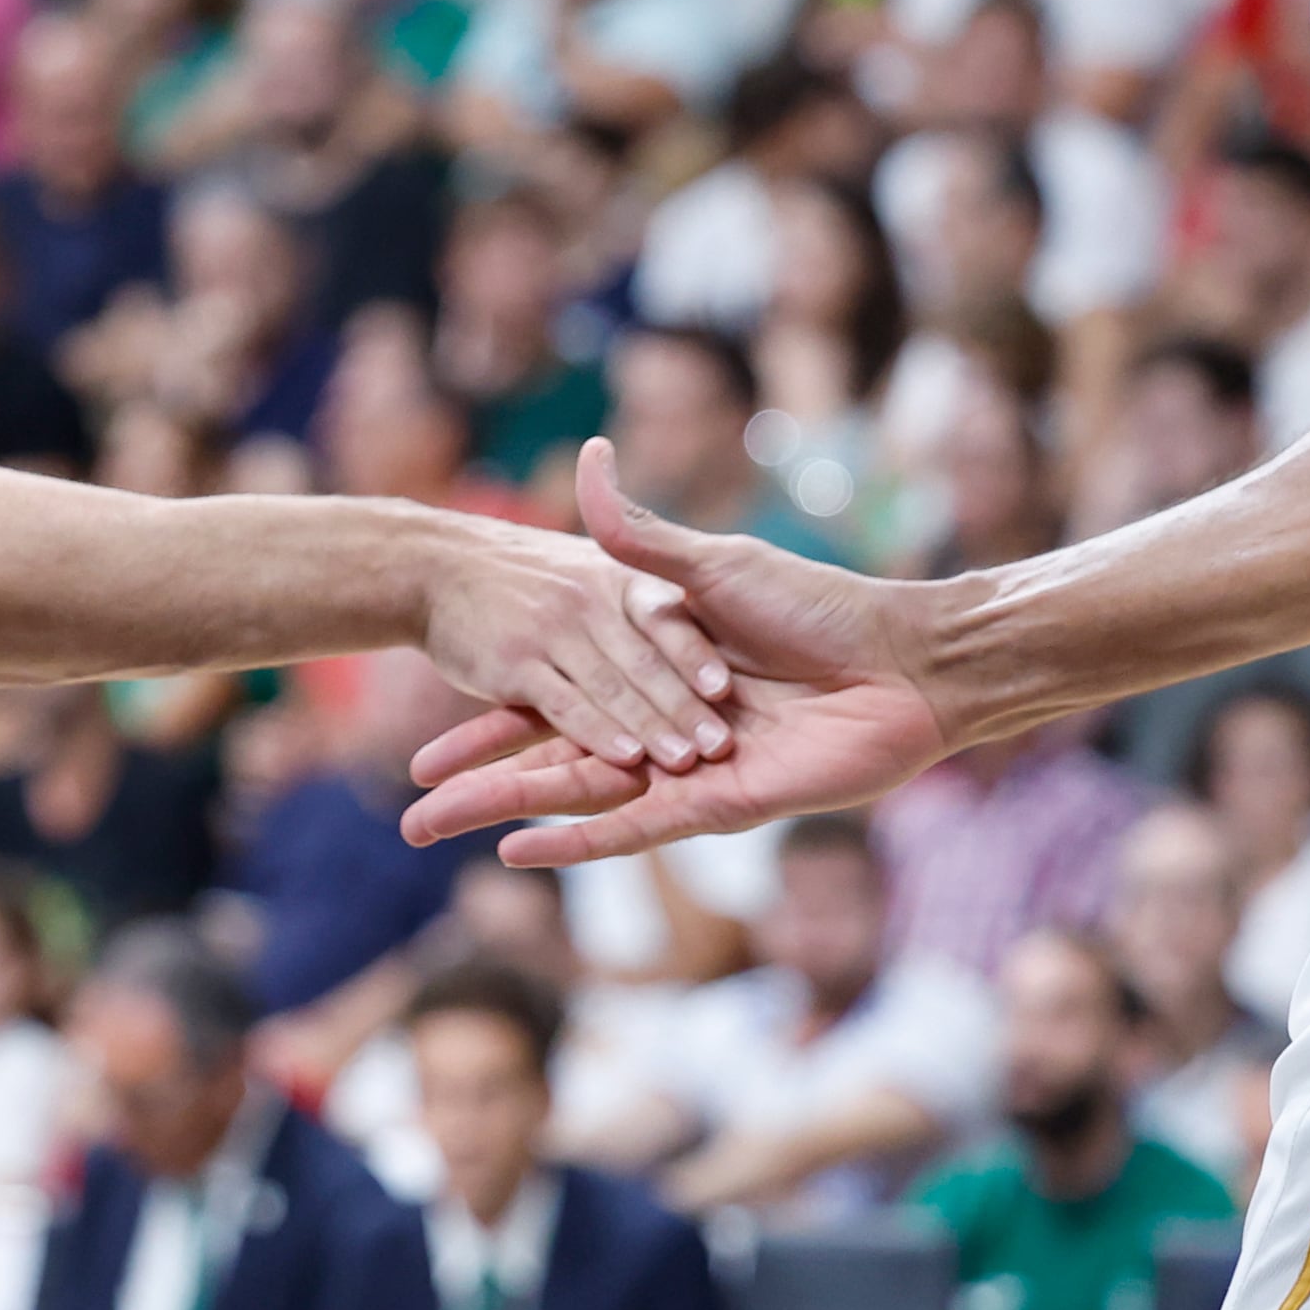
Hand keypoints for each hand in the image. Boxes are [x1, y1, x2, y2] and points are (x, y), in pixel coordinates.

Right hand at [407, 443, 950, 860]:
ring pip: (576, 796)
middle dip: (476, 786)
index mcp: (653, 675)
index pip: (552, 702)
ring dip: (503, 815)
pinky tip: (515, 854)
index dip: (486, 724)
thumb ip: (639, 534)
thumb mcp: (711, 562)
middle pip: (549, 761)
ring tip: (431, 833)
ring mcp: (685, 771)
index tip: (424, 746)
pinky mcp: (716, 804)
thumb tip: (585, 454)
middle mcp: (661, 728)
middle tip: (408, 815)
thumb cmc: (818, 605)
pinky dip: (576, 841)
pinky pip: (635, 829)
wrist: (901, 664)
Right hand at [414, 502, 735, 773]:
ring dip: (649, 728)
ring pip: (611, 691)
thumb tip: (698, 598)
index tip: (725, 686)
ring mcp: (551, 636)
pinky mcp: (515, 669)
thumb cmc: (520, 564)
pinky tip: (623, 759)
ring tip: (683, 762)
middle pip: (645, 664)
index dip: (694, 652)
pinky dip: (595, 734)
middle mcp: (590, 605)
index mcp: (618, 580)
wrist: (433, 562)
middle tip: (722, 746)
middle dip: (684, 708)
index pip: (666, 619)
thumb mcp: (590, 554)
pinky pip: (564, 707)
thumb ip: (643, 562)